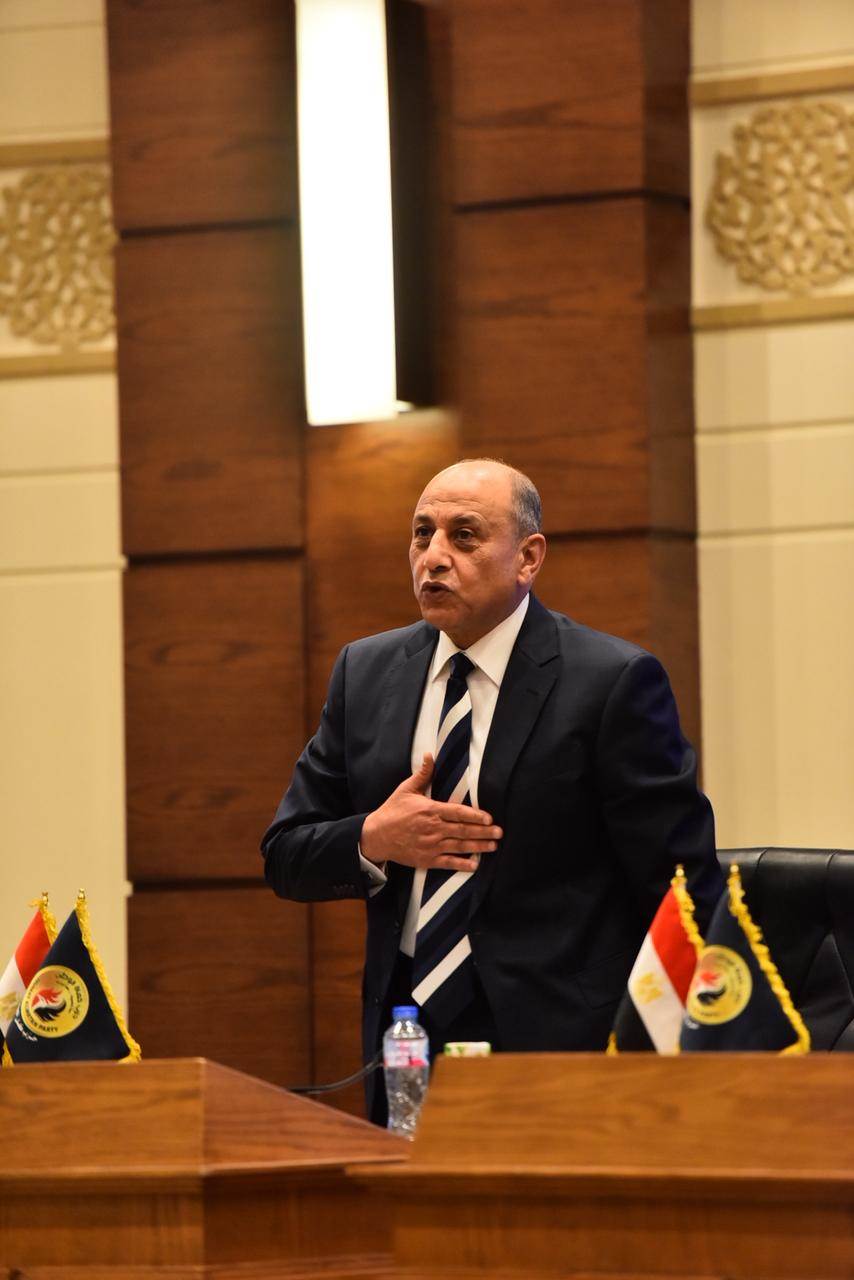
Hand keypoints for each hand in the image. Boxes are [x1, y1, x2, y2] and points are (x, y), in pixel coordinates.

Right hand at [360, 754, 502, 871]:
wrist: (376, 836)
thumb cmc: (392, 811)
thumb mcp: (406, 789)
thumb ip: (422, 774)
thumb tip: (429, 755)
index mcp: (430, 810)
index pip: (458, 812)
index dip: (475, 816)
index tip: (489, 818)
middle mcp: (433, 829)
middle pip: (463, 830)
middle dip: (484, 832)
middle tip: (500, 833)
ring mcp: (430, 846)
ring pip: (459, 846)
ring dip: (478, 847)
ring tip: (494, 846)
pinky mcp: (426, 859)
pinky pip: (448, 862)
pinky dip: (462, 864)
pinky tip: (475, 865)